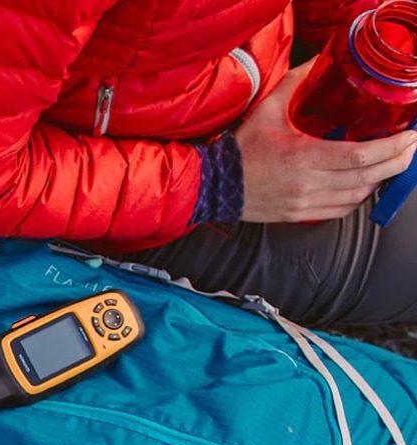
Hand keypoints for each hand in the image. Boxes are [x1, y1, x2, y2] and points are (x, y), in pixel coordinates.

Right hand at [235, 60, 416, 222]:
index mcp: (302, 157)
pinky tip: (364, 184)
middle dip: (396, 163)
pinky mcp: (299, 214)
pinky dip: (358, 197)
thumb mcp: (267, 110)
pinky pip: (340, 210)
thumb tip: (319, 62)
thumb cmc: (240, 152)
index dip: (390, 148)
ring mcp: (304, 203)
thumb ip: (296, 83)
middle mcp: (307, 185)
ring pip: (356, 197)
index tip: (408, 137)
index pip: (359, 157)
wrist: (214, 186)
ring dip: (379, 180)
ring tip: (391, 164)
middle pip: (366, 178)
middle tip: (410, 148)